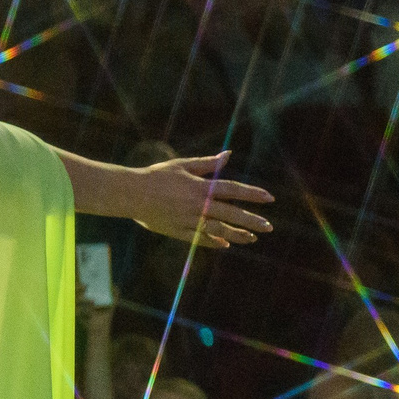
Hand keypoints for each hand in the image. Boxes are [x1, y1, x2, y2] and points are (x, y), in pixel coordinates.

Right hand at [126, 153, 271, 248]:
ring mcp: (187, 219)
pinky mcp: (177, 230)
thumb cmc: (155, 175)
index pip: (232, 190)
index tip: (269, 198)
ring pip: (218, 229)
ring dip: (237, 234)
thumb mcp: (182, 165)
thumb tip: (228, 155)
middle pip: (230, 213)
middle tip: (268, 227)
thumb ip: (207, 164)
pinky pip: (199, 238)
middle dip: (251, 221)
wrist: (129, 193)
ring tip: (252, 238)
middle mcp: (196, 204)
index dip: (251, 194)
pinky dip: (213, 242)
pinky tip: (226, 244)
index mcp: (199, 187)